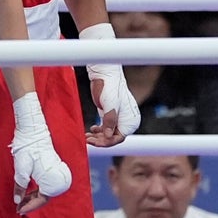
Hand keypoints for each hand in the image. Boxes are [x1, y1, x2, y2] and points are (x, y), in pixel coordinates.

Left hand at [11, 93, 71, 213]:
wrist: (34, 132)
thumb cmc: (28, 149)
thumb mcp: (21, 170)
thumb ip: (20, 187)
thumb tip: (17, 201)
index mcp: (51, 180)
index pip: (42, 200)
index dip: (30, 206)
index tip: (19, 210)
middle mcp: (57, 179)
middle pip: (45, 197)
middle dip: (31, 202)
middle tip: (18, 207)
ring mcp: (56, 174)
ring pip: (46, 191)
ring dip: (34, 196)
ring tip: (21, 200)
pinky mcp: (54, 170)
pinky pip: (47, 185)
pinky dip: (38, 190)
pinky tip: (28, 192)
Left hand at [80, 23, 140, 146]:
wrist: (104, 74)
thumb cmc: (110, 87)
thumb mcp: (110, 105)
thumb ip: (109, 121)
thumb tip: (107, 136)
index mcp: (131, 120)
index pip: (119, 138)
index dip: (106, 142)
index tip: (94, 141)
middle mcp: (126, 121)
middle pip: (112, 138)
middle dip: (100, 140)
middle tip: (87, 139)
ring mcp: (118, 118)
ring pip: (107, 134)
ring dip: (97, 137)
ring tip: (86, 136)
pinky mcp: (109, 115)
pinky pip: (104, 128)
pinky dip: (98, 131)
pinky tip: (91, 129)